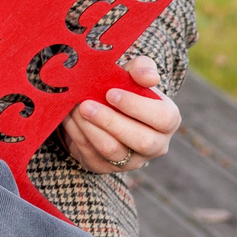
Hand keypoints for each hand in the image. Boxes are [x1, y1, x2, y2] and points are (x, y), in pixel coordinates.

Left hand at [64, 54, 180, 174]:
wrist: (103, 108)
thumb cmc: (124, 88)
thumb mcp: (133, 73)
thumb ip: (143, 68)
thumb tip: (149, 77)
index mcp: (168, 120)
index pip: (162, 118)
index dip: (137, 106)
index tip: (111, 93)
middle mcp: (156, 145)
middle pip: (141, 140)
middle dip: (110, 121)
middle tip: (85, 105)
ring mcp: (131, 161)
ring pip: (113, 150)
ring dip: (90, 129)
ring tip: (74, 109)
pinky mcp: (106, 167)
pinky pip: (91, 155)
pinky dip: (77, 135)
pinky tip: (68, 118)